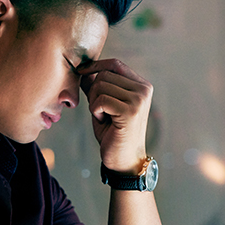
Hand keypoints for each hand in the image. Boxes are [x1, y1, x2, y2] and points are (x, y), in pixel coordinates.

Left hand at [78, 59, 152, 173]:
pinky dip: (96, 111)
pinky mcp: (131, 111)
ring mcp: (139, 99)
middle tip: (100, 111)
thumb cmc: (112, 132)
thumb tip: (84, 70)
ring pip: (100, 86)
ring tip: (104, 117)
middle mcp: (143, 89)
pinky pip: (101, 100)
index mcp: (141, 85)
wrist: (123, 159)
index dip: (95, 66)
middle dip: (93, 92)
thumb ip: (96, 87)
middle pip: (104, 75)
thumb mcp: (102, 105)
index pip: (115, 64)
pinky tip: (105, 122)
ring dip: (94, 103)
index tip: (80, 71)